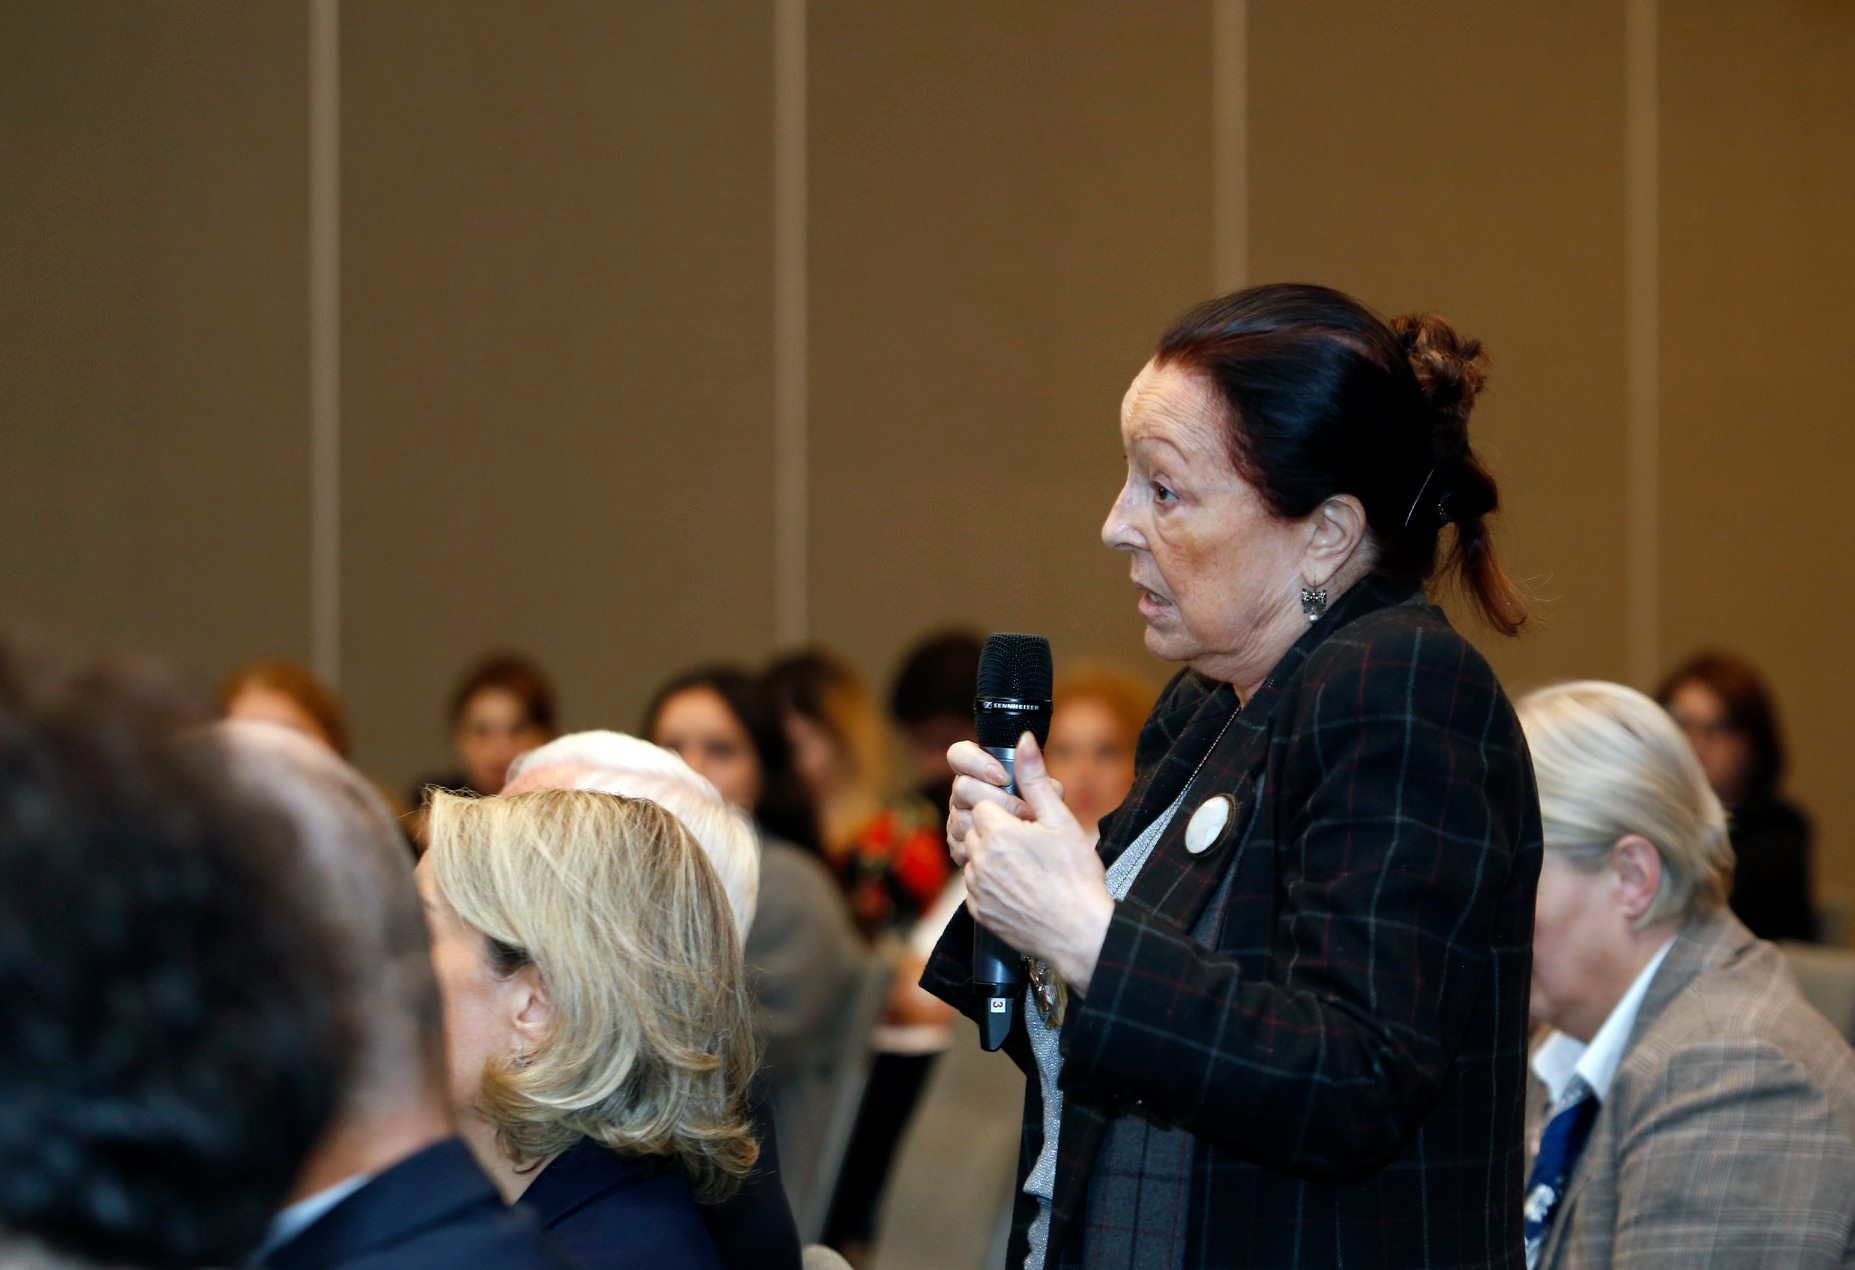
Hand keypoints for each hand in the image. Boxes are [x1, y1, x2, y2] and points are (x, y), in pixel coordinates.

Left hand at [964, 732, 1113, 995]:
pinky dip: (991, 884)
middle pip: (974, 829)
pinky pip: (975, 886)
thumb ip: (1035, 779)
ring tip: (1027, 868)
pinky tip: (1020, 888)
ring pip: (973, 857)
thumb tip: (1023, 740)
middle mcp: (979, 859)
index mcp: (997, 832)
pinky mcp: (978, 911)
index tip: (1028, 823)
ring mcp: (976, 888)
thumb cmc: (1076, 877)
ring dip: (992, 857)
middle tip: (1029, 846)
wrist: (1079, 933)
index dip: (1007, 811)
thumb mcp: (1061, 821)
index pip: (984, 803)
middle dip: (996, 832)